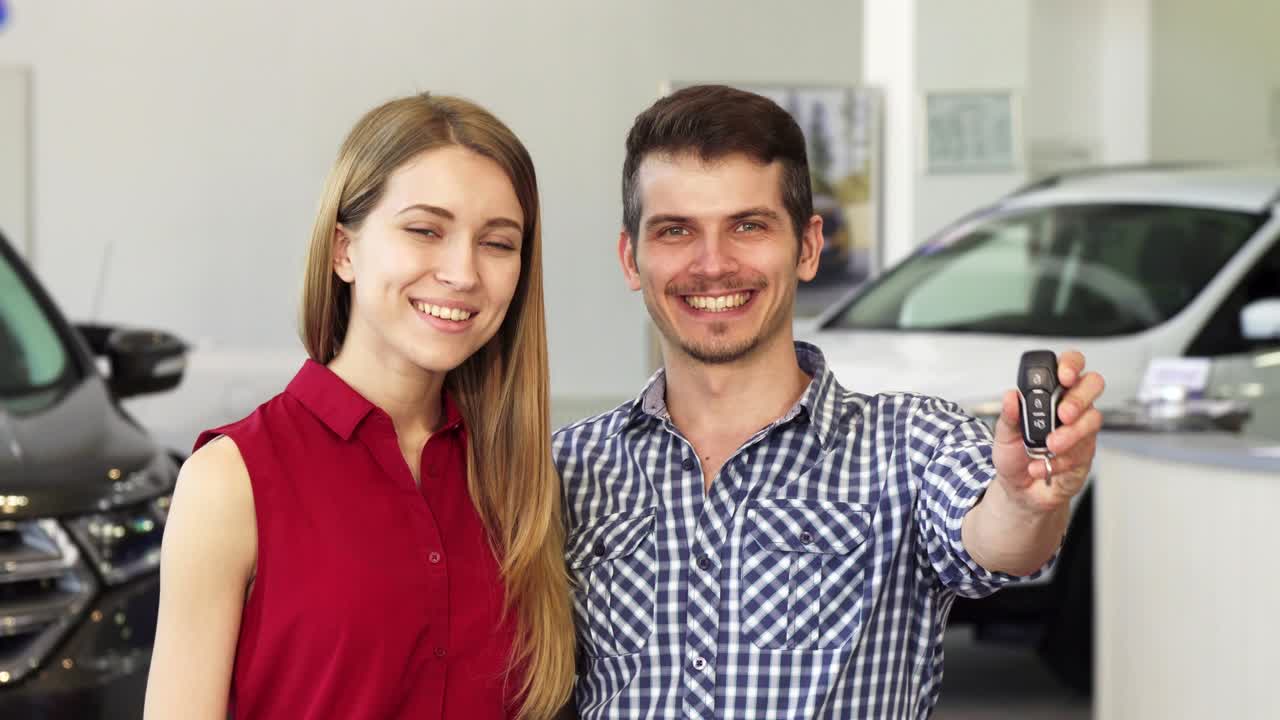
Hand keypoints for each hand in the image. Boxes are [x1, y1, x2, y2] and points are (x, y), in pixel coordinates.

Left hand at [991, 350, 1104, 513]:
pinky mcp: (1085, 454)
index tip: (1063, 375)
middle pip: (1093, 385)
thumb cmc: (1015, 457)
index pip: (1069, 366)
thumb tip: (1011, 396)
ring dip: (1070, 434)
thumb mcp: (1003, 435)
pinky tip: (1042, 466)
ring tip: (1049, 445)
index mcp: (1050, 395)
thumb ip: (1008, 416)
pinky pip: (1081, 451)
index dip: (1071, 364)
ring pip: (1092, 420)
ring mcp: (1081, 430)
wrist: (1021, 490)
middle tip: (1063, 414)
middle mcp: (1070, 407)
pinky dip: (1059, 460)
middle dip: (1079, 398)